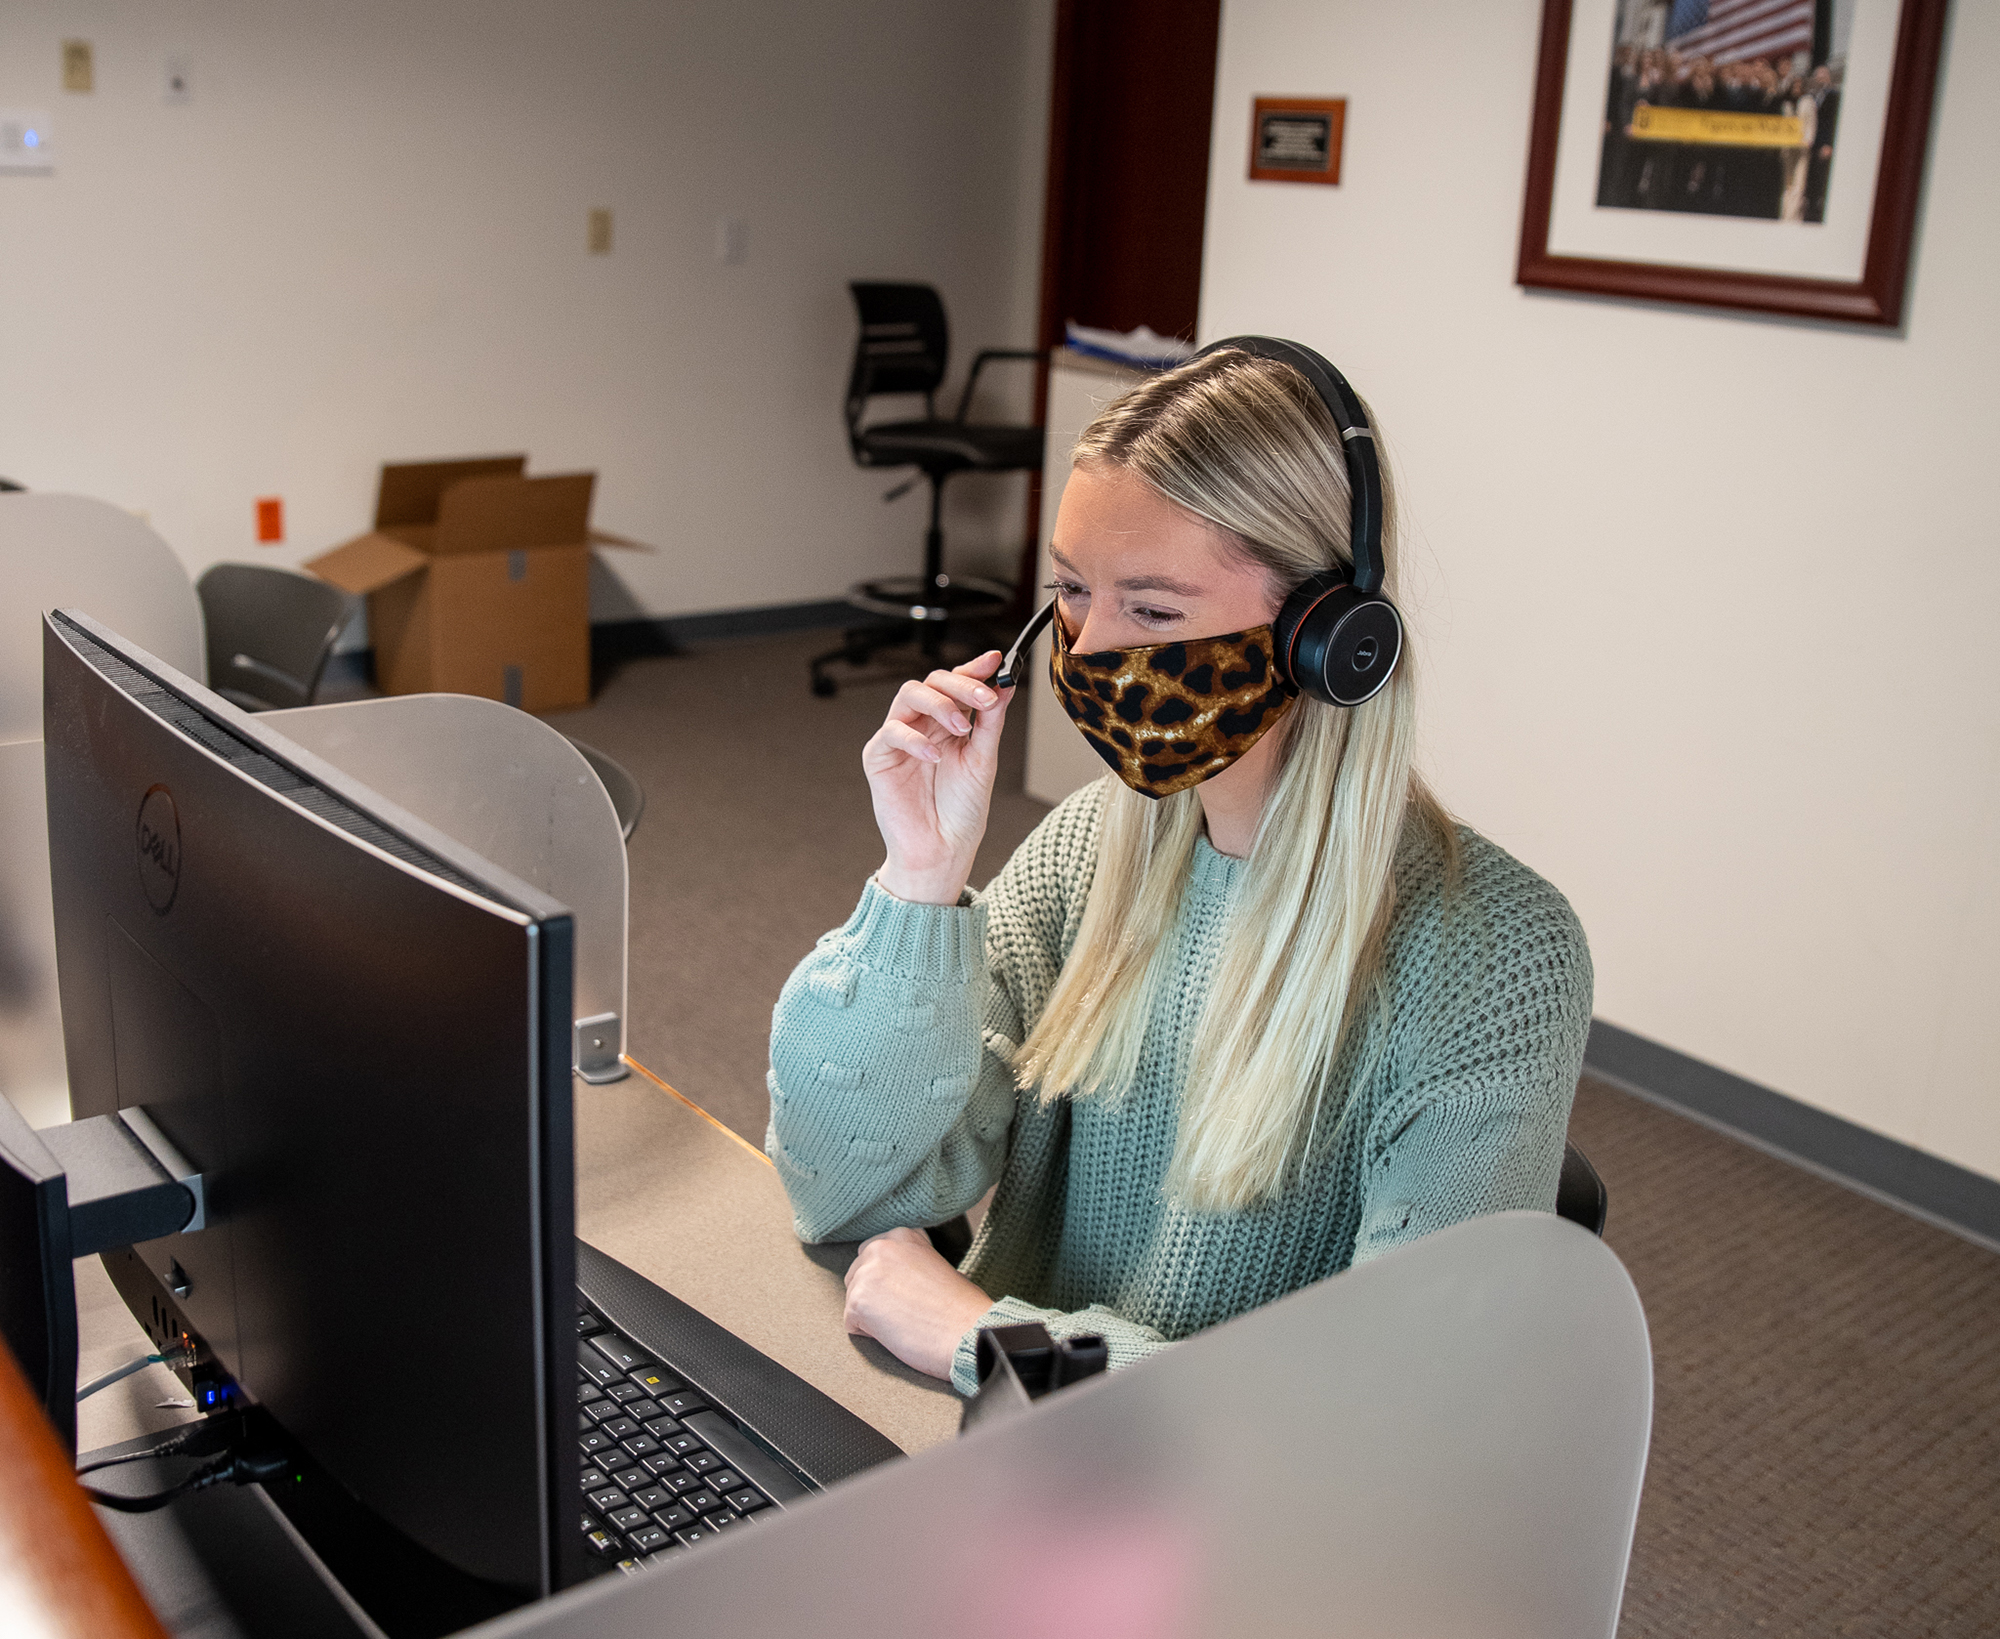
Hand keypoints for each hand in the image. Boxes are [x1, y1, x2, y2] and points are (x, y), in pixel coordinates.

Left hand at [843, 1226, 993, 1379]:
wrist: (968, 1331)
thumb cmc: (961, 1307)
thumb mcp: (937, 1264)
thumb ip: (910, 1263)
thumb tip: (894, 1278)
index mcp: (901, 1235)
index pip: (873, 1256)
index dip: (889, 1282)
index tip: (908, 1293)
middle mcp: (880, 1246)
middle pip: (857, 1275)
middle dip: (874, 1296)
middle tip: (906, 1310)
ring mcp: (866, 1273)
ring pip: (853, 1299)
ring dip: (872, 1316)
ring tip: (905, 1321)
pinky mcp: (857, 1301)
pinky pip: (852, 1324)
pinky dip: (870, 1335)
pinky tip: (897, 1332)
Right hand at [863, 653, 1011, 904]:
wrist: (943, 851)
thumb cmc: (961, 812)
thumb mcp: (984, 761)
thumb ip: (990, 722)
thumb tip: (1004, 685)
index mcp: (949, 725)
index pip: (956, 686)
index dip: (973, 669)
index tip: (995, 660)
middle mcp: (923, 726)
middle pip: (932, 683)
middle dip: (960, 685)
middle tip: (984, 699)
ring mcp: (900, 740)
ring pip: (908, 696)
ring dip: (938, 704)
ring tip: (960, 727)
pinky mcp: (879, 757)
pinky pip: (891, 732)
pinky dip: (914, 739)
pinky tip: (935, 755)